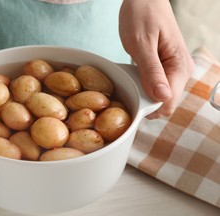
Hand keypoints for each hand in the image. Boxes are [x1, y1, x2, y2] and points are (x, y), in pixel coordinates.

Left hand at [119, 0, 193, 117]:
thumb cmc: (141, 15)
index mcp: (179, 67)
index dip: (148, 108)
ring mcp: (174, 70)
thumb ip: (152, 71)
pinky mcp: (165, 68)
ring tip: (128, 83)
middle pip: (164, 102)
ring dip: (142, 95)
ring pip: (159, 96)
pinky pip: (155, 86)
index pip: (168, 103)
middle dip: (144, 103)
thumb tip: (163, 97)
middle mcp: (181, 71)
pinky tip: (132, 79)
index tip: (129, 103)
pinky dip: (142, 87)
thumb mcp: (141, 44)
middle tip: (125, 91)